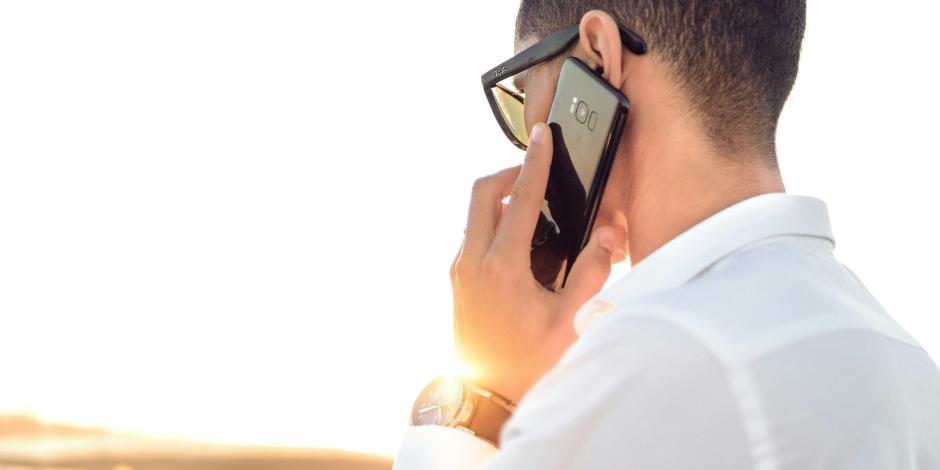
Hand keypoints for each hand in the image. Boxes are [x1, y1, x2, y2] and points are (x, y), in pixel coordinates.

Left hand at [450, 122, 625, 403]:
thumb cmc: (527, 363)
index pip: (519, 199)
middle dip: (508, 173)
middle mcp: (472, 262)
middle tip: (535, 173)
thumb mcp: (570, 321)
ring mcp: (459, 271)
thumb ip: (593, 272)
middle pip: (481, 192)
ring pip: (473, 213)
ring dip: (499, 199)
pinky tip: (521, 242)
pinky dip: (493, 222)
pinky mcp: (457, 281)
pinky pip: (472, 234)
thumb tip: (606, 233)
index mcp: (501, 267)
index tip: (542, 136)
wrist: (485, 397)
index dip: (535, 162)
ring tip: (534, 208)